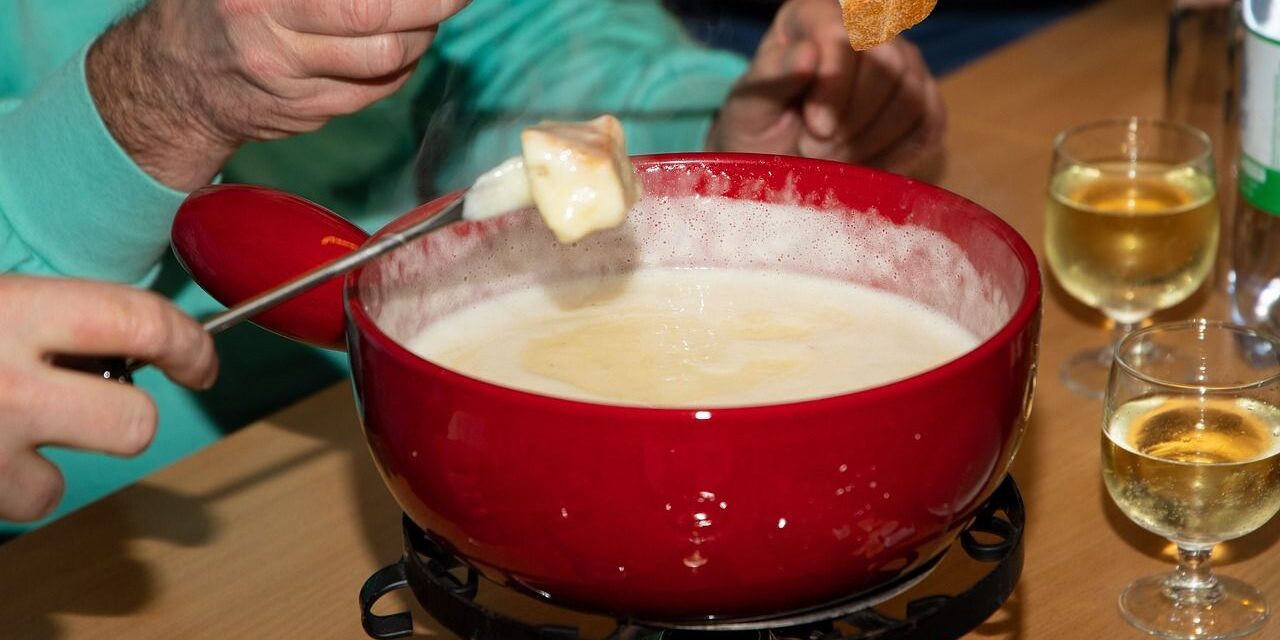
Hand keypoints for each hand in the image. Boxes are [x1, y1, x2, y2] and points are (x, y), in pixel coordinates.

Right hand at [0, 276, 217, 520]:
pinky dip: (17, 485)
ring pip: (68, 482)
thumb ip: (57, 315)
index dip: (189, 346)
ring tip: (14, 428)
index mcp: (17, 310)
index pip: (142, 324)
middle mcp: (8, 380)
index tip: (199, 362)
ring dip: (57, 459)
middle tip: (107, 402)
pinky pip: (30, 504)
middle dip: (130, 417)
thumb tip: (135, 340)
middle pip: (134, 422)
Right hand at [88, 0, 470, 189]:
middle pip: (372, 14)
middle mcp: (268, 28)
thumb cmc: (222, 7)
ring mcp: (288, 76)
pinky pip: (375, 90)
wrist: (172, 80)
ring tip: (429, 16)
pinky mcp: (306, 112)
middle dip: (430, 3)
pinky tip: (402, 45)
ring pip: (383, 59)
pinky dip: (401, 67)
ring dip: (420, 36)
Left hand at [706, 0, 944, 174]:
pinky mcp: (926, 104)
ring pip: (911, 96)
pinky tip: (860, 163)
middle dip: (851, 120)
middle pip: (886, 63)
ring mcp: (904, 64)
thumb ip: (771, 78)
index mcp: (813, 16)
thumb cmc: (759, 131)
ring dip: (869, 141)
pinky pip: (927, 126)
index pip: (843, 33)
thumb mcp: (749, 109)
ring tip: (832, 157)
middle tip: (815, 148)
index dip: (833, 84)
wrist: (781, 165)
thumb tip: (808, 54)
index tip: (814, 128)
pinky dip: (893, 155)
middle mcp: (867, 29)